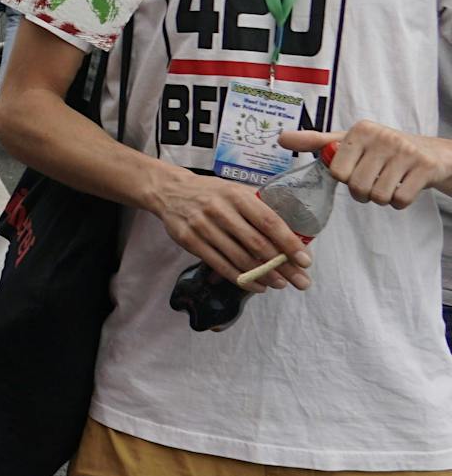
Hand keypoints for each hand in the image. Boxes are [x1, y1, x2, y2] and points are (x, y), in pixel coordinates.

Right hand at [148, 168, 309, 289]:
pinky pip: (220, 265)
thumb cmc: (211, 193)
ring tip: (280, 284)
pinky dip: (242, 279)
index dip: (289, 243)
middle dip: (282, 266)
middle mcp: (219, 210)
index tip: (305, 261)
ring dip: (264, 275)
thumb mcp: (235, 190)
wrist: (170, 191)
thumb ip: (260, 205)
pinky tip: (256, 285)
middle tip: (300, 281)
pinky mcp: (190, 241)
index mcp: (236, 195)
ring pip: (239, 258)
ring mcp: (203, 226)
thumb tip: (294, 229)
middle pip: (257, 244)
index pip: (269, 221)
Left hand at [283, 122, 451, 209]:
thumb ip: (316, 142)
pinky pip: (400, 200)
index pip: (337, 171)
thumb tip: (281, 139)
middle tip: (373, 181)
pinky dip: (399, 202)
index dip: (345, 179)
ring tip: (388, 183)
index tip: (355, 171)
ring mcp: (405, 151)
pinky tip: (403, 187)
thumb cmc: (383, 150)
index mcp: (360, 130)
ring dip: (381, 198)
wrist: (433, 153)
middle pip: (357, 186)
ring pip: (378, 196)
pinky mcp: (424, 167)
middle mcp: (382, 136)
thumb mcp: (350, 141)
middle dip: (363, 192)